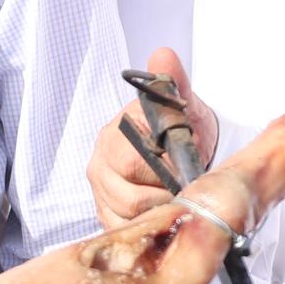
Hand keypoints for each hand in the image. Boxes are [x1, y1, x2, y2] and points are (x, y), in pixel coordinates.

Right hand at [89, 47, 221, 227]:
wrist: (181, 151)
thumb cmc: (182, 128)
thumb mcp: (184, 105)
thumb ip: (173, 84)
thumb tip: (162, 55)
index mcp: (114, 134)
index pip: (131, 161)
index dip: (162, 171)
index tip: (183, 168)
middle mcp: (100, 163)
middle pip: (128, 195)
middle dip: (162, 193)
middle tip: (183, 186)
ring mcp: (100, 190)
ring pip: (126, 215)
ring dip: (157, 210)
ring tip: (175, 197)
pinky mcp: (105, 212)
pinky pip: (122, 228)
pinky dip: (145, 224)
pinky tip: (161, 211)